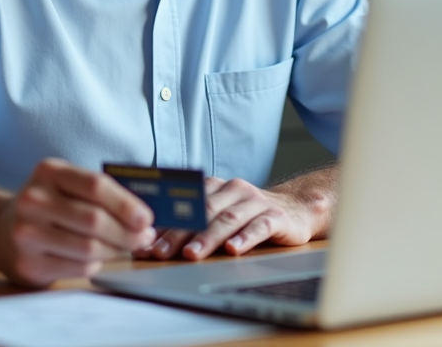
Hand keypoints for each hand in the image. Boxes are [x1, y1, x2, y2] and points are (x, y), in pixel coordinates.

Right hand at [0, 158, 156, 286]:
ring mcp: (27, 233)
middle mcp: (33, 199)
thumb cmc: (46, 206)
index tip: (147, 219)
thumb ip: (101, 194)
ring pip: (89, 248)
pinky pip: (78, 268)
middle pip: (95, 221)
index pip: (96, 186)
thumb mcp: (66, 185)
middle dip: (127, 233)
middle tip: (144, 238)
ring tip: (121, 247)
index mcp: (48, 172)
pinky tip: (95, 258)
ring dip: (114, 251)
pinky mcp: (28, 263)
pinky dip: (95, 265)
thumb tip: (144, 218)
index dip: (127, 204)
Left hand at [139, 171, 333, 260]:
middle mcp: (234, 190)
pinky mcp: (275, 217)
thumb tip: (152, 240)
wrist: (296, 209)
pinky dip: (244, 238)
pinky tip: (232, 250)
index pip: (184, 205)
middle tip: (160, 251)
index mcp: (215, 187)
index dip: (164, 223)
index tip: (144, 242)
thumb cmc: (248, 216)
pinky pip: (258, 227)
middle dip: (179, 233)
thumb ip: (192, 222)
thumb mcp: (219, 213)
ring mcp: (255, 202)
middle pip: (202, 212)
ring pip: (227, 219)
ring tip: (191, 254)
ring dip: (207, 237)